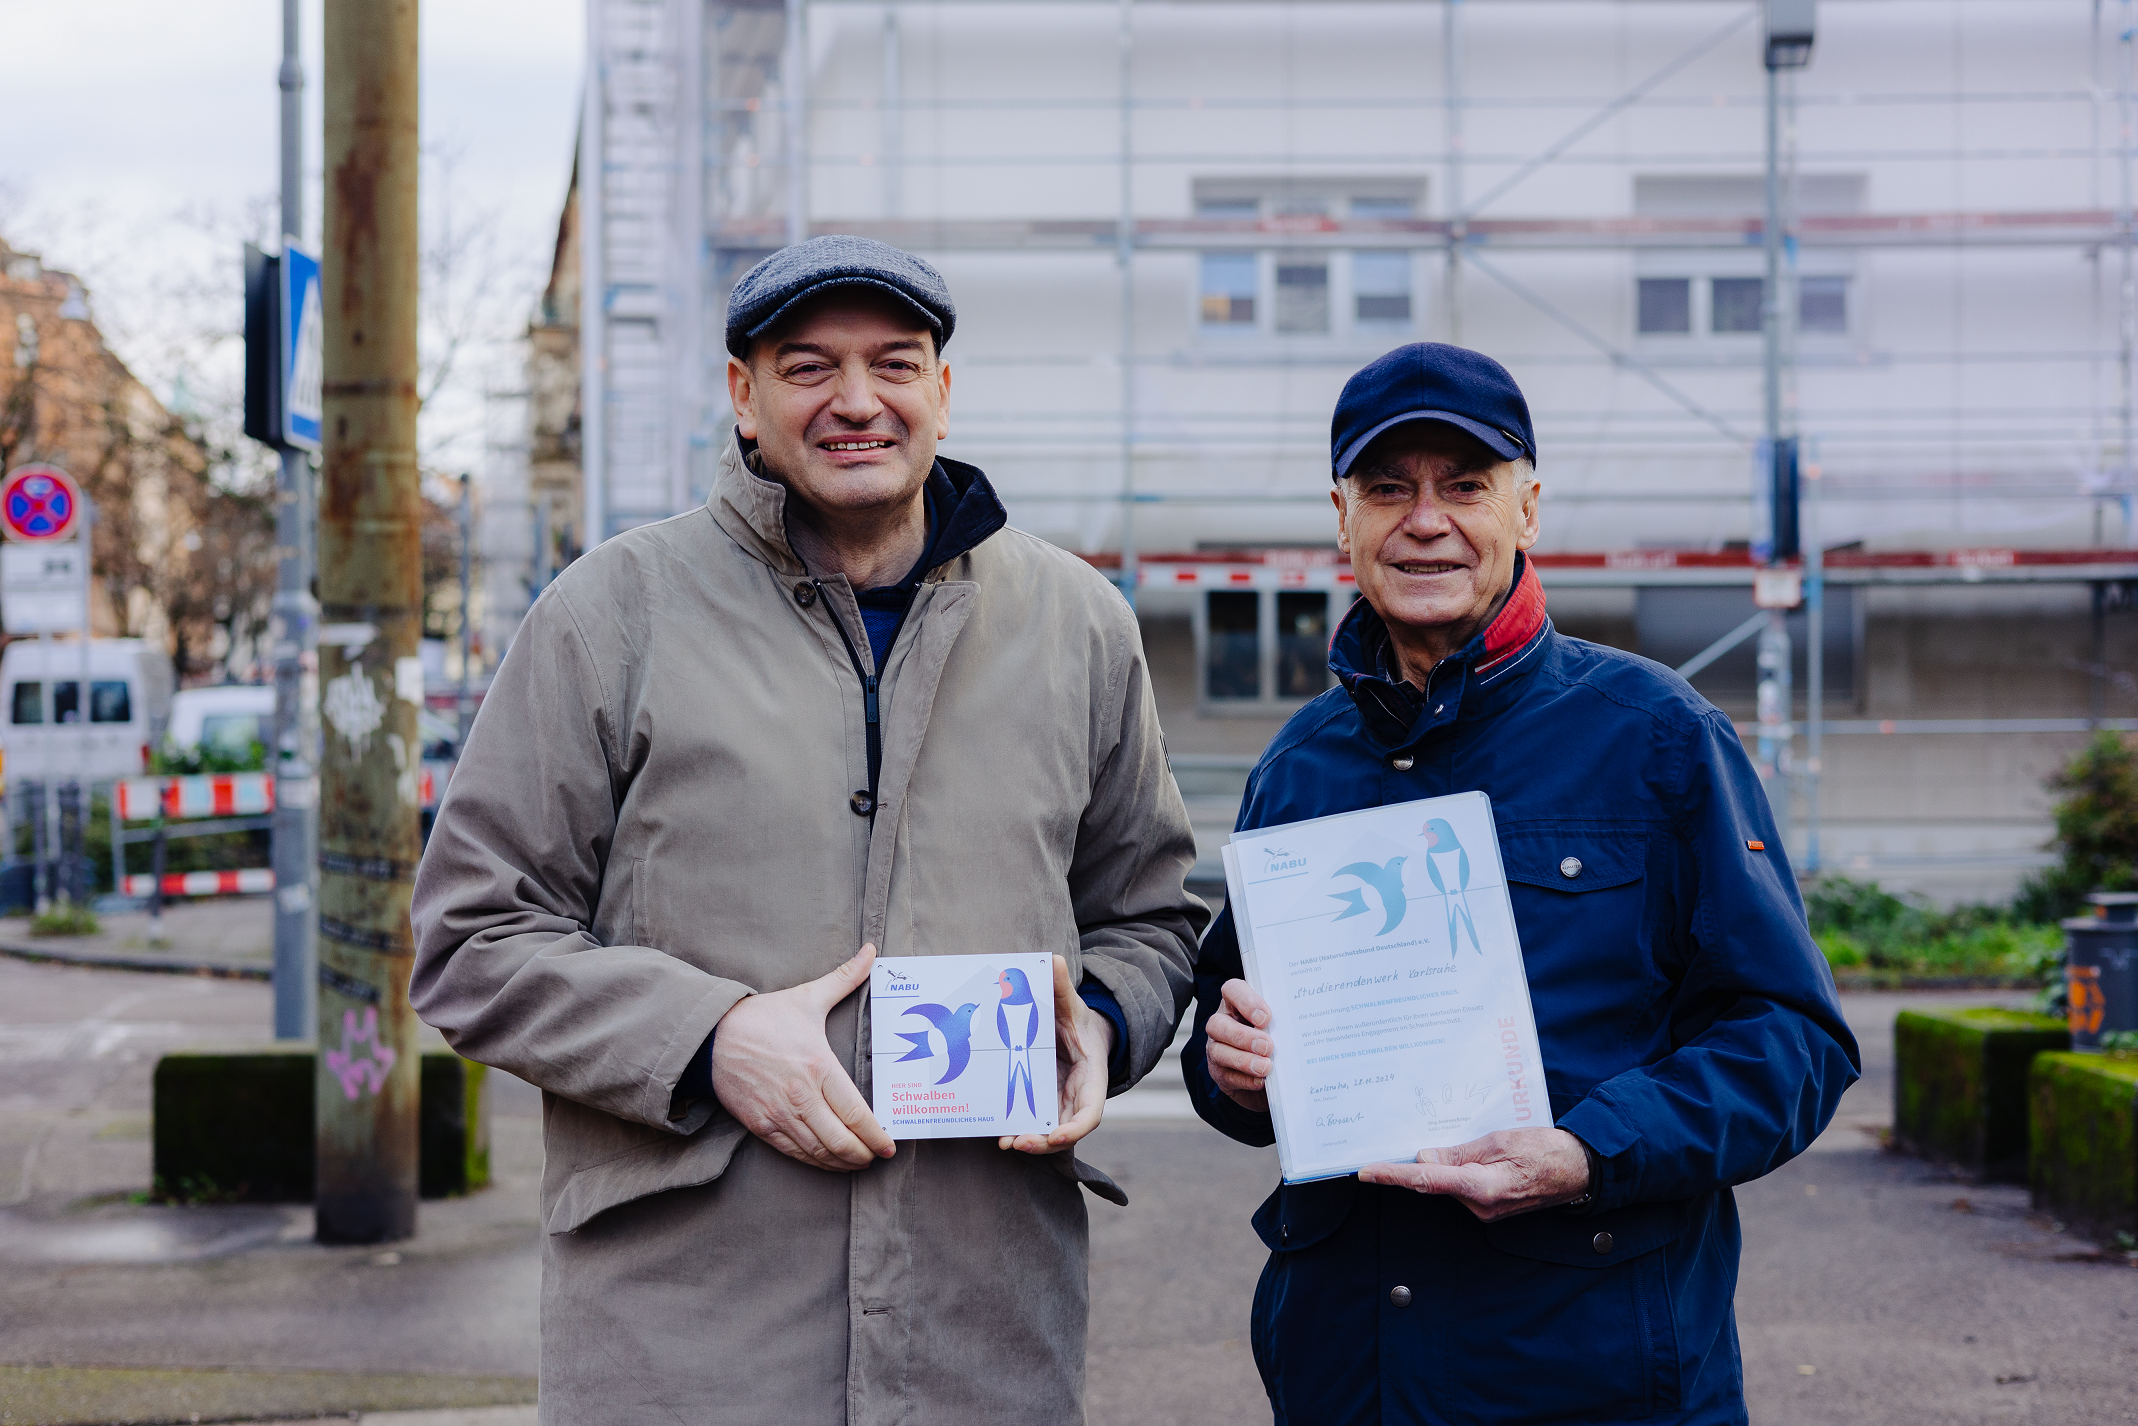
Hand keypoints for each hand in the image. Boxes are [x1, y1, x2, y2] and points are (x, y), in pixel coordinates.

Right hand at [711, 943, 896, 1171]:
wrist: (713, 1037)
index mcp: (818, 1066)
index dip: (875, 1135)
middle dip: (863, 1154)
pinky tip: (827, 1162)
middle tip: (878, 1157)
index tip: (889, 1145)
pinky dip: (815, 1161)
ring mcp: (780, 1114)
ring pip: (818, 1150)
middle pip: (840, 1139)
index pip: (855, 1112)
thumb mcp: (808, 997)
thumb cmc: (764, 1018)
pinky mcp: (761, 1125)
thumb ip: (845, 978)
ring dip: (841, 1162)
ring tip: (858, 1162)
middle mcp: (802, 1095)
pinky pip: (793, 1152)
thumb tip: (871, 952)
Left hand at [1001, 955, 1113, 1154]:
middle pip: (1065, 1130)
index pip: (1090, 1112)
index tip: (1058, 1134)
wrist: (1075, 1032)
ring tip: (1005, 1141)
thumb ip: (1061, 987)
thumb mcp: (1071, 1004)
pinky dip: (1017, 1127)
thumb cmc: (1077, 1021)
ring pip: (1047, 1131)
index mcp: (1091, 1077)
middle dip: (1044, 1141)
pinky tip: (997, 1130)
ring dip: (1028, 1140)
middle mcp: (1076, 1097)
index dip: (1075, 1127)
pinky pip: (1031, 1119)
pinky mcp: (1042, 1103)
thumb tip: (1053, 961)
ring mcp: (1059, 1102)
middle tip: (1018, 1141)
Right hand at [1203, 977, 1272, 1113]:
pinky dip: (1245, 1079)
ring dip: (1243, 1060)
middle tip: (1267, 1046)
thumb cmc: (1276, 1041)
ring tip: (1265, 1067)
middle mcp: (1222, 1024)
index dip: (1246, 1001)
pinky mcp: (1221, 1074)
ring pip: (1218, 1051)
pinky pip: (1227, 1076)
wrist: (1270, 1077)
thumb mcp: (1277, 1026)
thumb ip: (1281, 1022)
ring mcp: (1217, 1050)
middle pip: (1217, 1024)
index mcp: (1236, 1004)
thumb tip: (1303, 1023)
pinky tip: (1261, 1081)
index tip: (1266, 1018)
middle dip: (1243, 1036)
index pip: (1232, 990)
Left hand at [1356, 1127, 1590, 1221]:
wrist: (1580, 1170)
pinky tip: (1460, 1157)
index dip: (1394, 1176)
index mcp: (1483, 1188)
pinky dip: (1454, 1173)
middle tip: (1396, 1143)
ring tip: (1453, 1142)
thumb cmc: (1545, 1149)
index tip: (1367, 1171)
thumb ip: (1460, 1153)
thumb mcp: (1500, 1140)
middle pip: (1434, 1183)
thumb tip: (1424, 1159)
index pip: (1428, 1181)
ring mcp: (1485, 1211)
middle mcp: (1481, 1206)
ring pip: (1447, 1185)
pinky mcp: (1489, 1208)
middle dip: (1415, 1165)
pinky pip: (1461, 1188)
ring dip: (1440, 1167)